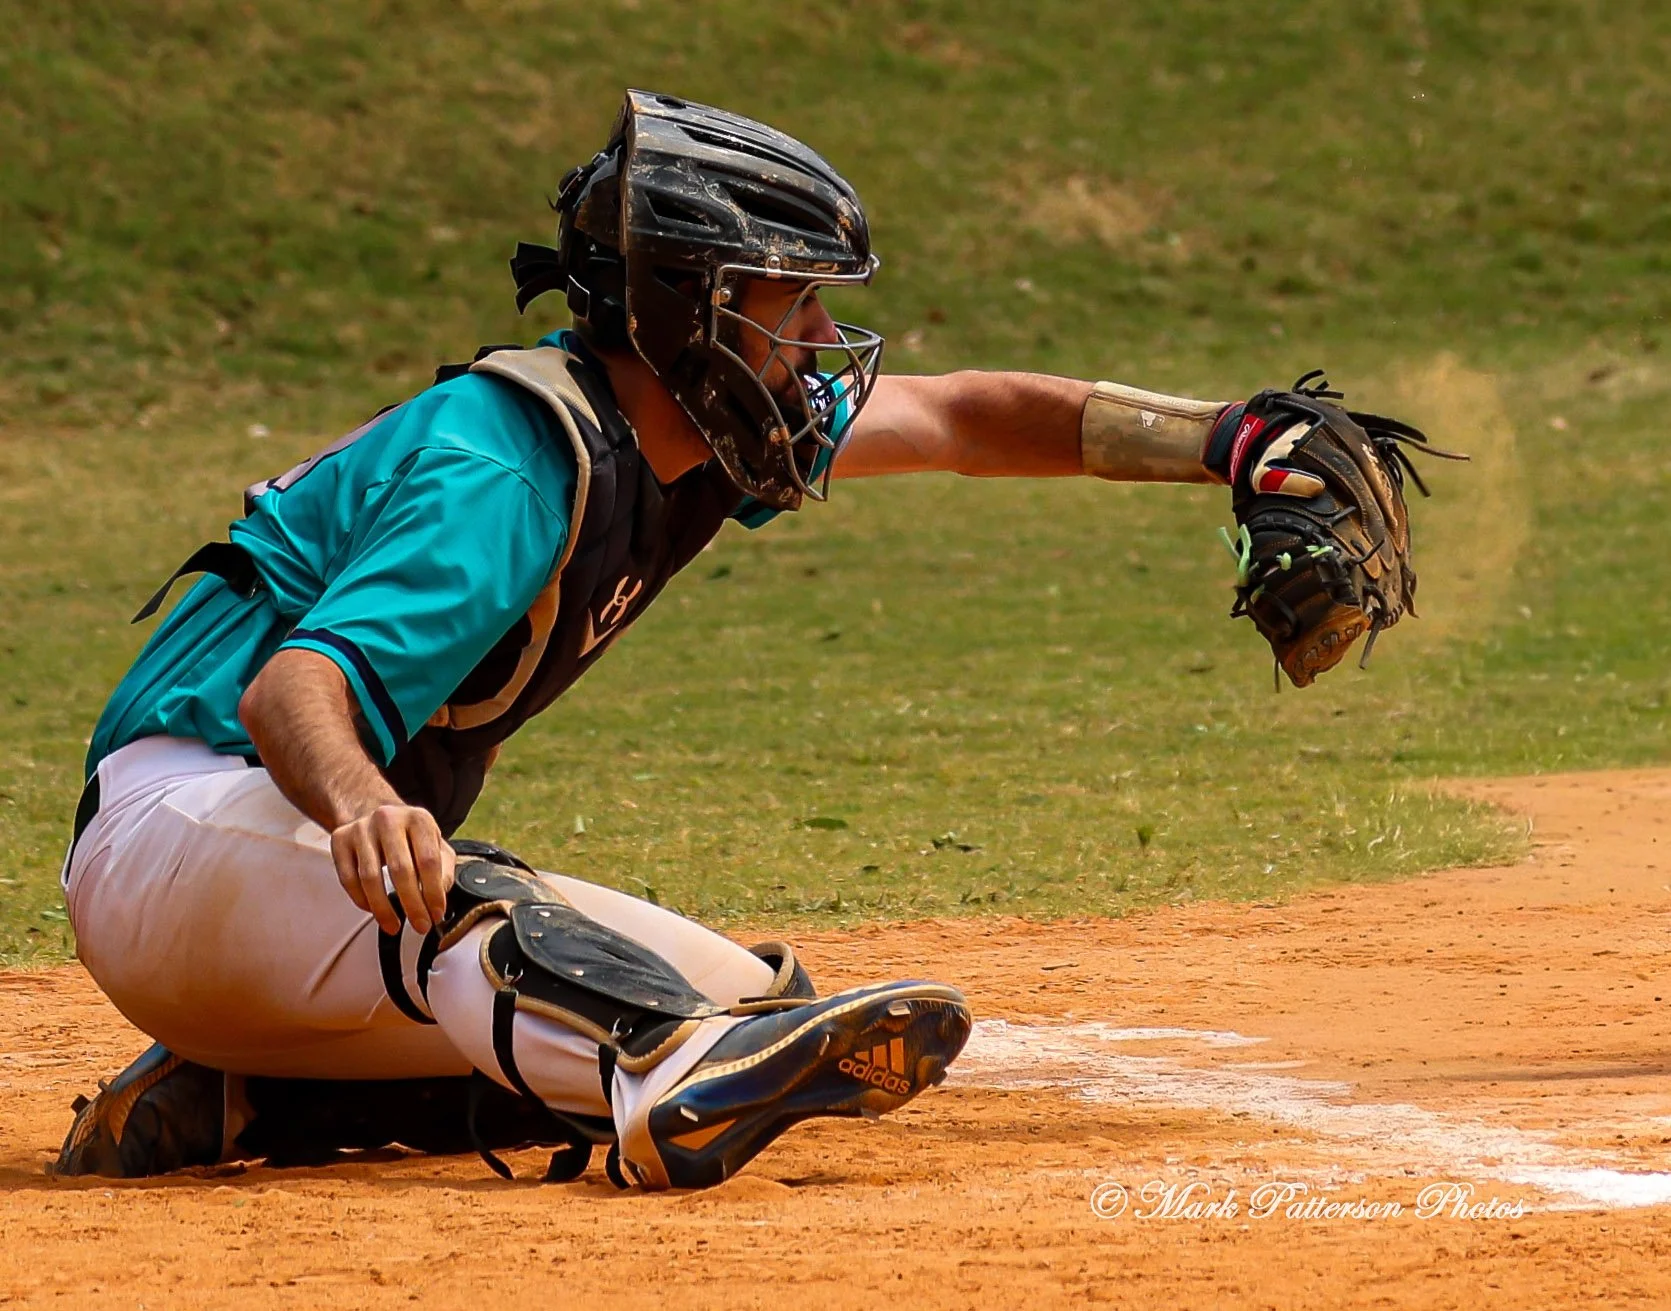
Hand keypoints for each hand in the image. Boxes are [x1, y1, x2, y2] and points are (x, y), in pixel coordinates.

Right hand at [329, 804, 454, 935]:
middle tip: (420, 925)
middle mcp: (388, 819)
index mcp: (418, 819)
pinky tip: (374, 909)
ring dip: (384, 909)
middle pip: (400, 870)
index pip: (428, 861)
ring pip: (370, 878)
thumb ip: (444, 869)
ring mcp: (361, 829)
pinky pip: (349, 879)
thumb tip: (439, 896)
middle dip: (412, 905)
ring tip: (394, 925)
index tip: (436, 914)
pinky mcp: (340, 840)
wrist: (373, 812)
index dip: (433, 892)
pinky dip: (361, 900)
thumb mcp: (435, 843)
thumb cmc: (408, 834)